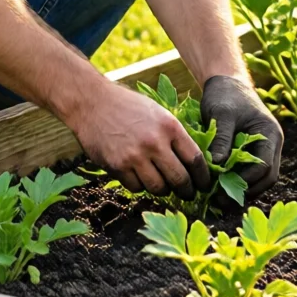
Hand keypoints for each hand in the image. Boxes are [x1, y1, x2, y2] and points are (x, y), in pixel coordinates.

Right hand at [74, 81, 210, 198]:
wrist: (92, 102)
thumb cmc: (128, 106)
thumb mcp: (158, 112)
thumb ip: (174, 135)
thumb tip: (193, 162)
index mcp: (169, 127)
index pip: (195, 159)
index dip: (203, 177)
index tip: (204, 185)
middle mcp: (154, 143)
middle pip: (180, 179)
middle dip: (187, 191)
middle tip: (188, 194)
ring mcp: (135, 156)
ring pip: (159, 188)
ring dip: (163, 190)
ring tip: (163, 186)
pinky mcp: (117, 166)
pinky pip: (136, 188)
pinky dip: (141, 186)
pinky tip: (140, 177)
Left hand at [201, 75, 282, 199]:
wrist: (226, 83)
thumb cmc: (225, 95)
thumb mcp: (221, 114)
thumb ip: (222, 138)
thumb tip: (217, 166)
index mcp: (270, 134)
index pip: (265, 166)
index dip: (246, 180)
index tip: (223, 188)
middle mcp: (272, 145)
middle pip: (267, 177)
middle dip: (246, 192)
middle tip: (221, 202)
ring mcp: (264, 149)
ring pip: (260, 179)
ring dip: (242, 190)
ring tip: (219, 201)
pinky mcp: (252, 152)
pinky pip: (249, 173)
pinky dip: (237, 183)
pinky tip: (219, 189)